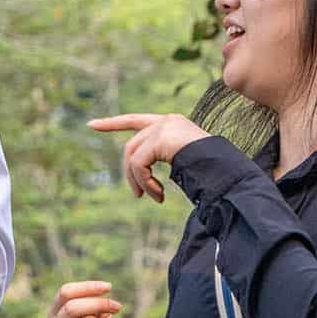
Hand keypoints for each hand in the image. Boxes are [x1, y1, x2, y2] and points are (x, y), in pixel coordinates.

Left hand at [88, 113, 210, 203]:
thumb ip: (164, 158)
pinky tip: (158, 195)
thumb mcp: (184, 161)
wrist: (225, 168)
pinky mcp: (160, 139)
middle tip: (140, 196)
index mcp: (171, 123)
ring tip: (153, 198)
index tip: (91, 124)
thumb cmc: (212, 169)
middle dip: (131, 174)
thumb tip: (145, 177)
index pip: (135, 120)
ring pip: (133, 157)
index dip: (112, 123)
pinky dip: (144, 183)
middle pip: (131, 147)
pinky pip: (139, 164)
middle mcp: (165, 121)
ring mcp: (163, 128)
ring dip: (139, 182)